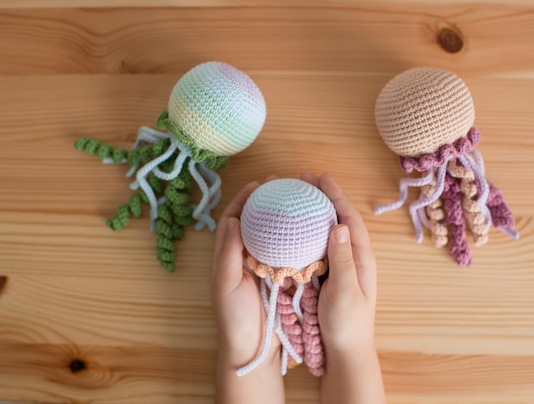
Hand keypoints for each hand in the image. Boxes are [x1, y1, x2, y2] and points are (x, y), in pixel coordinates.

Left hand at [211, 179, 284, 403]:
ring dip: (280, 218)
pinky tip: (307, 230)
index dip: (242, 200)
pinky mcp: (280, 278)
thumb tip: (232, 220)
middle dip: (265, 202)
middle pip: (254, 222)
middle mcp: (245, 258)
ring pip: (271, 235)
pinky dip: (294, 239)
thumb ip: (228, 253)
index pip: (232, 220)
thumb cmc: (234, 318)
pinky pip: (287, 252)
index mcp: (228, 257)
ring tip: (295, 201)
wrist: (253, 348)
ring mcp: (263, 267)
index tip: (258, 185)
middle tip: (280, 186)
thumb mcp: (226, 284)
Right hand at [300, 171, 377, 352]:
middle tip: (305, 178)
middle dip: (324, 196)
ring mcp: (341, 264)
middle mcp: (352, 256)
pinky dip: (307, 229)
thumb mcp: (346, 291)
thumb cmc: (348, 323)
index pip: (349, 218)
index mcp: (360, 257)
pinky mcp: (330, 273)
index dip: (336, 196)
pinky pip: (318, 244)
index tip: (321, 177)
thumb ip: (343, 259)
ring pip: (328, 228)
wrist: (346, 350)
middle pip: (339, 217)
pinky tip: (293, 227)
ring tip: (298, 194)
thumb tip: (337, 225)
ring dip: (315, 210)